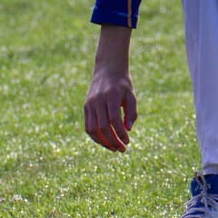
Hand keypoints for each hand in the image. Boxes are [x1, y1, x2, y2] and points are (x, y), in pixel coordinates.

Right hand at [83, 26, 136, 152]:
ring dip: (103, 142)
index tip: (128, 142)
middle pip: (103, 127)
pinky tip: (105, 142)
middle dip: (113, 141)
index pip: (114, 120)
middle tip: (122, 149)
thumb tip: (128, 130)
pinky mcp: (86, 107)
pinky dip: (96, 137)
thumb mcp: (131, 95)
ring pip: (93, 129)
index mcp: (111, 96)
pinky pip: (88, 126)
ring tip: (114, 148)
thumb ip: (131, 112)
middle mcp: (98, 100)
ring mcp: (90, 104)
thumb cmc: (123, 83)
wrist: (107, 68)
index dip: (120, 133)